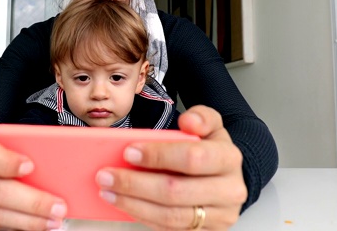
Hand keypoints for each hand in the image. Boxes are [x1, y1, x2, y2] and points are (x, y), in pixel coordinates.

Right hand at [0, 127, 66, 229]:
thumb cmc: (2, 146)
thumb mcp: (13, 137)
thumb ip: (30, 145)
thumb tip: (65, 158)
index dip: (6, 162)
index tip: (31, 166)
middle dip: (31, 202)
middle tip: (58, 207)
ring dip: (26, 220)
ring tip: (52, 220)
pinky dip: (13, 226)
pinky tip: (34, 224)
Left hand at [95, 105, 246, 229]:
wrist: (225, 176)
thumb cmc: (210, 149)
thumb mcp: (209, 125)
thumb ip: (201, 117)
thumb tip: (189, 121)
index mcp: (228, 158)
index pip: (192, 158)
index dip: (158, 155)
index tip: (129, 151)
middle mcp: (229, 190)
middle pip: (176, 192)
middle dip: (135, 184)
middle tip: (107, 175)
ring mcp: (219, 216)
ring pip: (170, 216)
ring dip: (133, 204)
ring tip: (108, 191)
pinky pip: (169, 229)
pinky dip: (142, 216)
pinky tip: (124, 203)